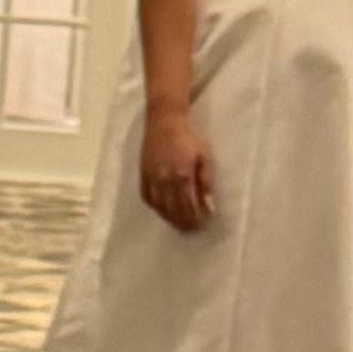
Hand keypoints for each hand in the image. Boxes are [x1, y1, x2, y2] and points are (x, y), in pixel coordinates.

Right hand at [140, 101, 216, 232]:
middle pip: (174, 210)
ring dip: (170, 219)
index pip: (189, 206)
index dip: (195, 218)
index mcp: (182, 176)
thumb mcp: (204, 157)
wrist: (164, 121)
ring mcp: (152, 178)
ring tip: (179, 225)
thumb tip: (209, 205)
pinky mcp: (143, 175)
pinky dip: (156, 208)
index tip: (203, 224)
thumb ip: (206, 182)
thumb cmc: (189, 137)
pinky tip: (163, 212)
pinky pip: (147, 198)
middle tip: (192, 230)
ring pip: (160, 207)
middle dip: (184, 222)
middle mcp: (165, 180)